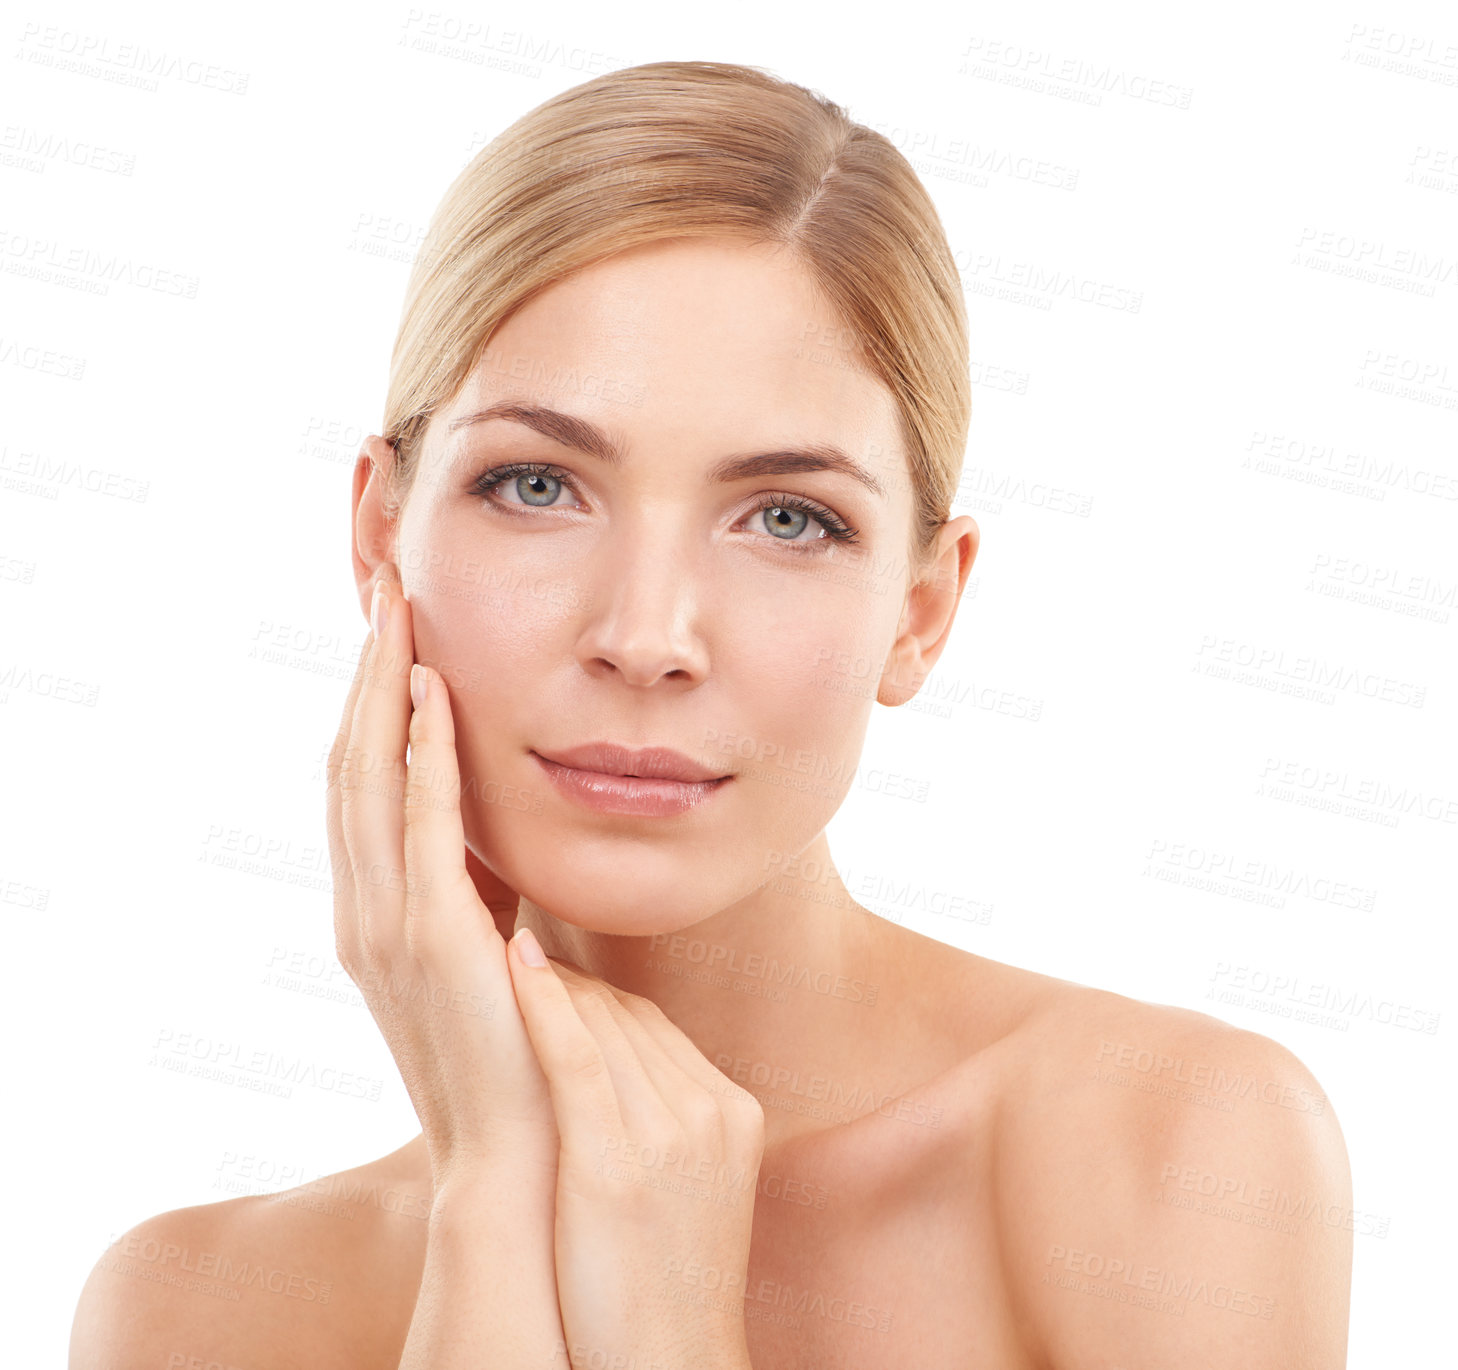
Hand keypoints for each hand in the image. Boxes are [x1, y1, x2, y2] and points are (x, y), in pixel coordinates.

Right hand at [325, 563, 556, 1187]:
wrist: (518, 1151)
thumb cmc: (515, 1055)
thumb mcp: (488, 957)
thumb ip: (481, 896)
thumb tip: (500, 846)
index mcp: (378, 911)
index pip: (362, 785)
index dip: (370, 706)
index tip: (394, 636)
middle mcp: (366, 908)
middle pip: (350, 764)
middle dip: (366, 676)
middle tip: (386, 595)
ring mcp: (389, 922)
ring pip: (367, 778)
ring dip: (382, 692)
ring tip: (400, 616)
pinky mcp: (434, 936)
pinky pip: (418, 824)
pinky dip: (419, 753)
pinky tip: (432, 695)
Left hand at [506, 937, 764, 1369]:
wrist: (673, 1366)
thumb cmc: (664, 1286)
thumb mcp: (691, 1187)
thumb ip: (668, 1122)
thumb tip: (614, 1073)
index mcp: (733, 1112)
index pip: (653, 1027)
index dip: (593, 996)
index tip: (546, 975)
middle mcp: (710, 1111)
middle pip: (627, 1018)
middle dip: (566, 981)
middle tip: (510, 950)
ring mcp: (670, 1135)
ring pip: (600, 1026)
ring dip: (546, 982)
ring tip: (496, 945)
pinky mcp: (615, 1163)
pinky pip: (576, 1058)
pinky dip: (542, 1004)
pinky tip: (513, 965)